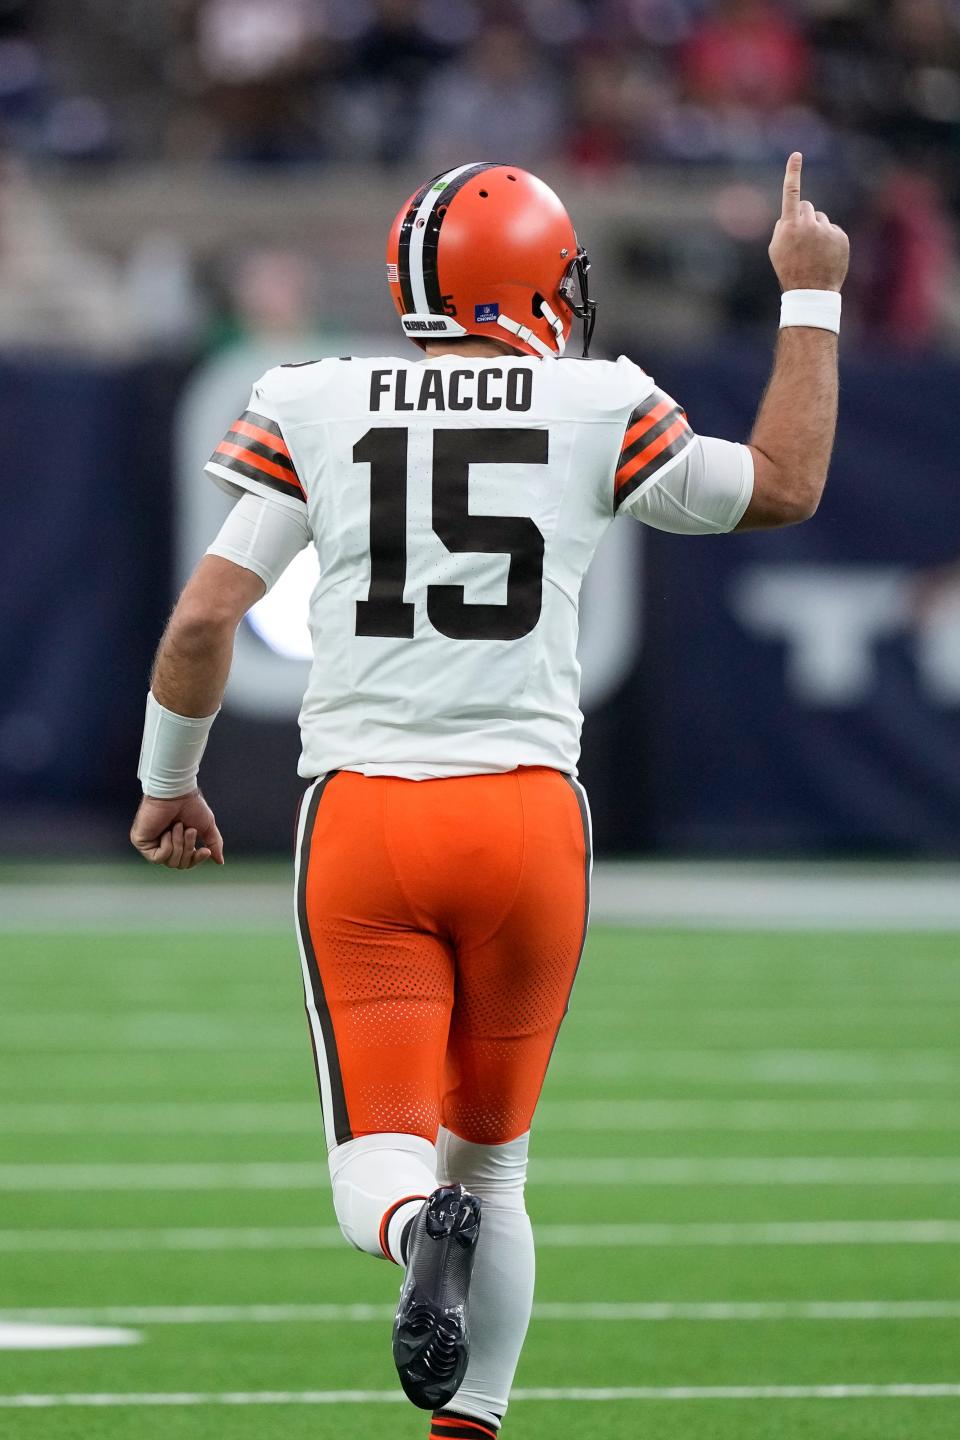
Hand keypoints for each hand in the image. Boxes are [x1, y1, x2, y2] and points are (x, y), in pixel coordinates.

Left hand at [130, 789, 223, 869]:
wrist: (177, 793)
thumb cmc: (190, 805)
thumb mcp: (206, 826)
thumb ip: (213, 844)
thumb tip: (220, 861)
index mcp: (177, 841)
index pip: (187, 862)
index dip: (196, 859)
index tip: (205, 851)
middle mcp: (162, 844)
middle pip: (179, 864)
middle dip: (187, 848)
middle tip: (189, 830)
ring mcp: (151, 844)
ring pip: (169, 862)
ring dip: (178, 844)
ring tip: (178, 826)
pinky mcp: (141, 842)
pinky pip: (157, 858)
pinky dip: (167, 846)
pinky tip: (166, 832)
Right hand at [769, 152, 848, 292]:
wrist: (811, 291)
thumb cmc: (789, 269)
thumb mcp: (776, 249)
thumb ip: (782, 227)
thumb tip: (791, 215)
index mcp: (789, 227)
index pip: (791, 194)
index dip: (793, 173)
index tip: (796, 155)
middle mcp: (809, 224)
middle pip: (806, 207)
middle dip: (803, 218)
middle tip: (801, 241)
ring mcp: (827, 230)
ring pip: (820, 218)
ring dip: (816, 230)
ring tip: (813, 252)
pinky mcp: (840, 237)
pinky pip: (833, 230)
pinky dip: (829, 240)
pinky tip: (825, 255)